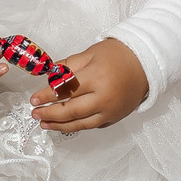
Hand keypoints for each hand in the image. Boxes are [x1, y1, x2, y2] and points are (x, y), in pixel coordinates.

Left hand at [31, 36, 146, 130]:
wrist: (146, 64)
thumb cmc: (118, 55)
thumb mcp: (90, 53)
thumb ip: (68, 66)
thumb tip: (48, 77)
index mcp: (96, 78)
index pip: (65, 91)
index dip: (46, 96)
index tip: (33, 99)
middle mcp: (103, 98)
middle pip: (71, 111)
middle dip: (50, 114)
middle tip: (35, 114)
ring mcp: (110, 111)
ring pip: (80, 124)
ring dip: (60, 125)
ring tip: (45, 124)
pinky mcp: (114, 118)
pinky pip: (92, 126)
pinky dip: (76, 126)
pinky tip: (65, 124)